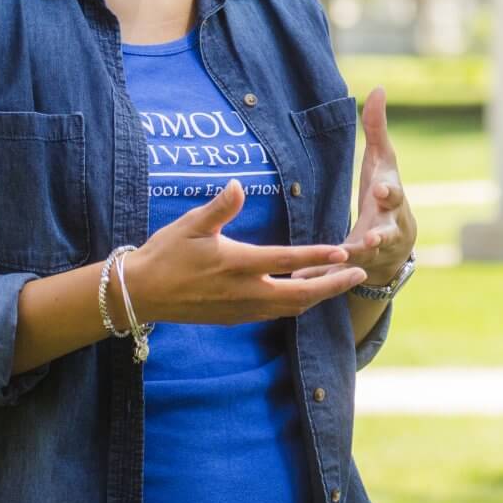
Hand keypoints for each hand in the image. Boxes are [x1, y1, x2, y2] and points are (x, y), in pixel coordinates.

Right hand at [124, 178, 368, 325]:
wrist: (142, 293)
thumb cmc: (166, 253)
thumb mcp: (191, 224)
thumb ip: (220, 207)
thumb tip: (240, 185)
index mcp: (238, 265)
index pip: (288, 262)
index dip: (318, 257)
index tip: (344, 252)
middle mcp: (245, 292)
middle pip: (301, 295)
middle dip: (333, 285)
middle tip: (359, 274)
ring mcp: (242, 309)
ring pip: (291, 308)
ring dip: (318, 296)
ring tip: (339, 283)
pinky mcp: (235, 317)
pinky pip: (275, 313)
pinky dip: (297, 304)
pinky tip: (303, 295)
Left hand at [290, 85, 416, 285]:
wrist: (395, 248)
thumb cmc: (384, 193)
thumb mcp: (382, 162)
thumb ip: (376, 128)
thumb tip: (377, 88)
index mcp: (391, 199)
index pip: (394, 193)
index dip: (389, 191)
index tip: (380, 188)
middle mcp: (389, 227)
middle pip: (388, 232)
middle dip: (381, 235)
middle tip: (371, 239)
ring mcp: (375, 251)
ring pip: (365, 257)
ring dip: (353, 257)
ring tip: (342, 258)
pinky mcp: (356, 267)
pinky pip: (338, 271)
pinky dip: (322, 274)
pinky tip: (301, 276)